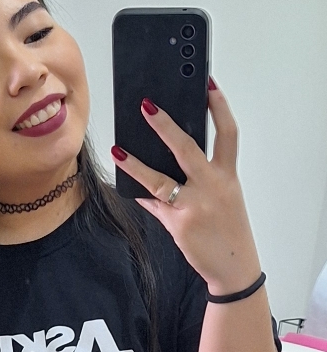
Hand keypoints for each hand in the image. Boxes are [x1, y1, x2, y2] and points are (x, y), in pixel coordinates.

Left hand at [111, 81, 261, 295]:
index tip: (208, 84)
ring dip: (135, 163)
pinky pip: (152, 203)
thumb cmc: (229, 228)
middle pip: (187, 149)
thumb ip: (198, 179)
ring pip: (158, 179)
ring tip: (118, 149)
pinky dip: (138, 192)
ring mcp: (193, 205)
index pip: (227, 134)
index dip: (219, 107)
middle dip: (165, 126)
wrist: (234, 267)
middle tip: (146, 106)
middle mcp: (212, 187)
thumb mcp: (223, 198)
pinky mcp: (177, 223)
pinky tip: (125, 183)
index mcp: (227, 176)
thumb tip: (168, 160)